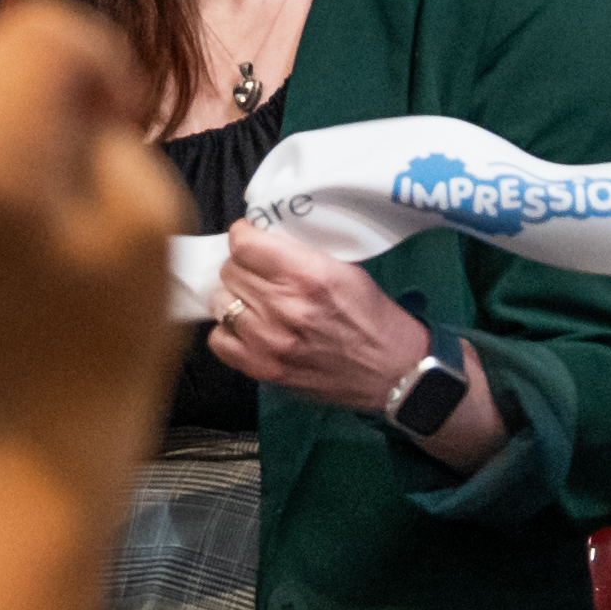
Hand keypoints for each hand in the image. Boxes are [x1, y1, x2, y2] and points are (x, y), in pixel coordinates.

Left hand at [0, 0, 182, 501]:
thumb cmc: (107, 352)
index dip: (101, 60)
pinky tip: (29, 217)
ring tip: (69, 191)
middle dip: (64, 82)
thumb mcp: (149, 223)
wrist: (27, 454)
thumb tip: (75, 106)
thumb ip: (112, 134)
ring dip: (29, 116)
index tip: (126, 123)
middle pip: (0, 51)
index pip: (41, 30)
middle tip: (103, 155)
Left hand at [206, 214, 429, 410]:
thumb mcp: (343, 269)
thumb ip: (297, 255)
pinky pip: (219, 340)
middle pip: (229, 271)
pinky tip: (249, 329)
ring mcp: (269, 341)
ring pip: (220, 302)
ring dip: (235, 298)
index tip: (250, 242)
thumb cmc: (372, 317)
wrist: (391, 372)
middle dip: (242, 267)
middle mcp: (283, 306)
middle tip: (260, 274)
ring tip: (255, 302)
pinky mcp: (262, 368)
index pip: (243, 243)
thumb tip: (260, 242)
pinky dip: (229, 332)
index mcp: (306, 275)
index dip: (244, 237)